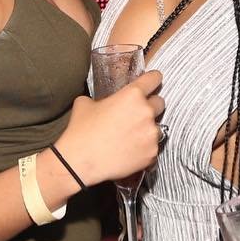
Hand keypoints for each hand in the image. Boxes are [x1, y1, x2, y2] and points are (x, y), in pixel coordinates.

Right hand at [58, 69, 163, 185]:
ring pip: (156, 127)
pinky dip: (144, 148)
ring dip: (146, 129)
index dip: (152, 79)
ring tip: (130, 137)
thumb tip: (104, 102)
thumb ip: (102, 98)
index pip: (154, 79)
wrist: (80, 162)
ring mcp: (151, 134)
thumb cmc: (81, 131)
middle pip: (159, 103)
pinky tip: (129, 151)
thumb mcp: (85, 103)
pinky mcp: (152, 153)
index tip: (152, 82)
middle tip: (135, 115)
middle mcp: (146, 112)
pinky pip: (153, 147)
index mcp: (132, 95)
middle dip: (149, 106)